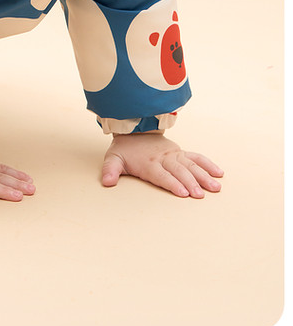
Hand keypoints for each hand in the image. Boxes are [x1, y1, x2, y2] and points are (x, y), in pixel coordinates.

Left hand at [102, 132, 223, 197]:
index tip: (183, 193)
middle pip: (179, 171)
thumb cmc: (124, 149)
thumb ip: (110, 170)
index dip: (172, 183)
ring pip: (191, 165)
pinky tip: (219, 173)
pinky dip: (208, 164)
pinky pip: (196, 157)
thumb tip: (106, 182)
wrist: (134, 130)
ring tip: (215, 187)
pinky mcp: (180, 152)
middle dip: (190, 183)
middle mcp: (163, 158)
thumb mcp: (113, 158)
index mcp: (148, 163)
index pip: (161, 175)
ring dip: (204, 176)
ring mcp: (174, 154)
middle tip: (200, 195)